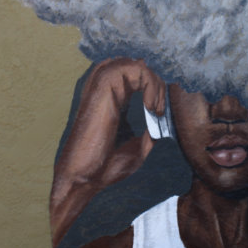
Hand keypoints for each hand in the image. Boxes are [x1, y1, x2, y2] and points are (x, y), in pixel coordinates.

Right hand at [50, 59, 165, 247]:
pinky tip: (152, 108)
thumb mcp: (136, 150)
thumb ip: (147, 133)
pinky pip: (132, 69)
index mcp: (108, 103)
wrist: (85, 185)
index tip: (161, 113)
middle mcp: (101, 92)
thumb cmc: (104, 173)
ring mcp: (98, 89)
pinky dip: (149, 84)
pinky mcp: (101, 91)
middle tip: (160, 108)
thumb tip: (162, 124)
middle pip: (130, 64)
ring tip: (156, 109)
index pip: (131, 76)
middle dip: (152, 80)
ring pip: (131, 63)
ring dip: (152, 82)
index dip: (152, 86)